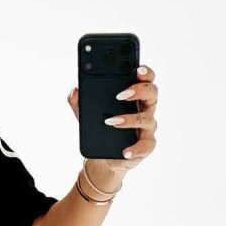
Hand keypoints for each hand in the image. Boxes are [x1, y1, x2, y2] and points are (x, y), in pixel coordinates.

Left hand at [67, 63, 157, 186]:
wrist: (102, 156)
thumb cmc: (99, 128)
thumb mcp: (85, 114)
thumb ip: (78, 101)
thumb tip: (74, 90)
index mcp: (135, 95)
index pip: (145, 78)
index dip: (145, 72)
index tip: (137, 69)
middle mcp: (145, 108)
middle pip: (152, 93)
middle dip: (139, 91)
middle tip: (120, 95)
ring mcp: (147, 126)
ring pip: (146, 118)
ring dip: (129, 119)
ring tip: (111, 122)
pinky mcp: (146, 145)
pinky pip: (146, 145)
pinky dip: (136, 149)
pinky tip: (125, 151)